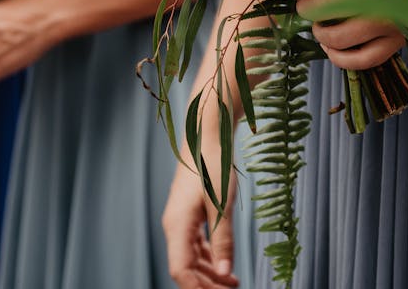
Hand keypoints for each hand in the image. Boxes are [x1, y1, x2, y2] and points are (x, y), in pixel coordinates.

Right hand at [163, 157, 238, 288]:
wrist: (206, 134)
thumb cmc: (213, 164)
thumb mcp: (222, 204)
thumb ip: (223, 240)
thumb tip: (225, 273)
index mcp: (177, 226)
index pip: (181, 270)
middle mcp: (174, 226)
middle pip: (186, 268)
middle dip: (207, 284)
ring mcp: (180, 220)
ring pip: (191, 258)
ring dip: (210, 273)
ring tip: (233, 284)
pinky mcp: (188, 214)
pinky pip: (195, 245)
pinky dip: (210, 258)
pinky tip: (225, 264)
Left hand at [296, 0, 404, 70]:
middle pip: (324, 7)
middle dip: (307, 9)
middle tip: (307, 7)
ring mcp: (389, 20)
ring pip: (338, 37)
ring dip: (321, 35)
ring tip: (320, 28)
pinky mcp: (396, 42)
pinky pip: (361, 60)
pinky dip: (339, 58)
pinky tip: (332, 49)